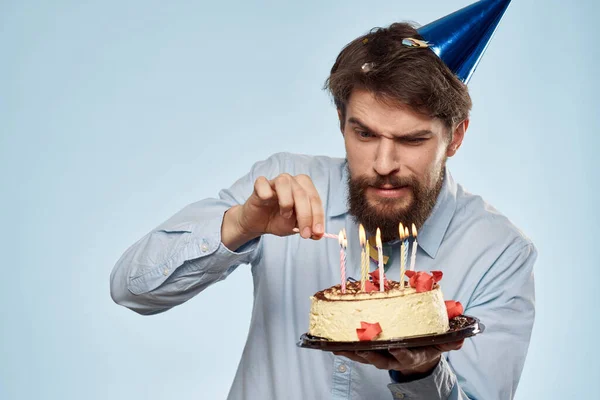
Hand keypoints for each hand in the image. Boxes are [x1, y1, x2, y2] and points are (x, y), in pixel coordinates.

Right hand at [223, 174, 324, 249]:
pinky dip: (265, 193)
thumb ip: (308, 228)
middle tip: (304, 234)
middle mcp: (291, 182)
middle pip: (302, 192)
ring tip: (285, 215)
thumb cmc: (279, 220)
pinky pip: (262, 182)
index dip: (318, 216)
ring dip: (287, 202)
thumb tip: (318, 234)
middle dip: (306, 215)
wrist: (258, 224)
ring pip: (284, 181)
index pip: (315, 199)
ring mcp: (274, 182)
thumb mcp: (296, 227)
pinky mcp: (259, 185)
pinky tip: (266, 201)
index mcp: (304, 189)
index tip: (317, 233)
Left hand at [333, 340, 462, 377]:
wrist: (417, 355)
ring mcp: (380, 357)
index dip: (401, 352)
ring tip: (338, 345)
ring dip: (351, 351)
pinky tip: (333, 343)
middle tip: (361, 347)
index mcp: (411, 354)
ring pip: (364, 356)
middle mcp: (393, 358)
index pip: (406, 355)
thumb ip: (449, 341)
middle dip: (370, 354)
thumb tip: (460, 338)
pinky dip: (345, 347)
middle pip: (380, 358)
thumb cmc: (427, 343)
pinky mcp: (370, 353)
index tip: (397, 346)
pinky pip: (355, 352)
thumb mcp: (440, 342)